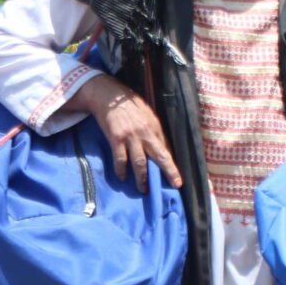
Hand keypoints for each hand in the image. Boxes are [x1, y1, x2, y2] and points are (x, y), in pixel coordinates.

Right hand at [66, 74, 182, 191]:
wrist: (108, 96)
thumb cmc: (129, 106)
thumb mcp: (147, 115)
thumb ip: (154, 132)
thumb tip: (162, 150)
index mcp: (154, 127)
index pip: (165, 150)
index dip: (172, 167)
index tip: (177, 182)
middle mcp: (144, 133)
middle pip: (158, 157)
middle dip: (166, 173)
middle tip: (170, 187)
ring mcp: (130, 136)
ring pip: (139, 162)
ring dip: (141, 178)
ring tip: (142, 188)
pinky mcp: (116, 139)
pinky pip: (120, 160)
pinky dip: (121, 170)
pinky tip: (122, 177)